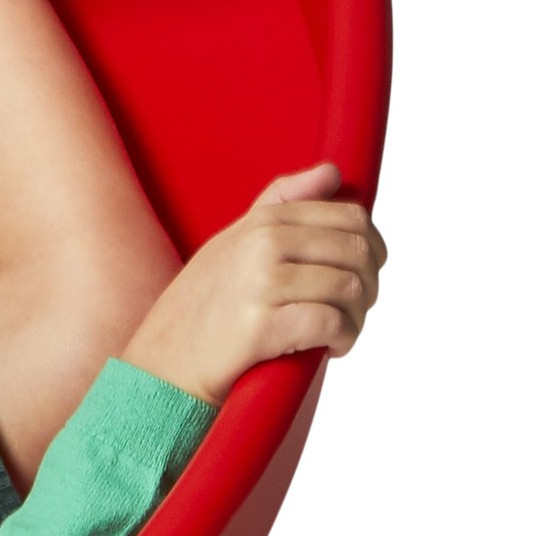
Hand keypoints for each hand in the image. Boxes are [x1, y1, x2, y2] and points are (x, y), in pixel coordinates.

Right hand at [121, 164, 384, 404]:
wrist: (163, 363)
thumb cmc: (203, 307)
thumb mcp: (235, 241)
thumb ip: (283, 204)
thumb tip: (332, 171)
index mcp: (263, 221)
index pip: (351, 217)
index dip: (371, 250)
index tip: (357, 277)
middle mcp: (262, 243)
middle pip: (358, 252)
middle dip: (368, 286)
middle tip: (350, 312)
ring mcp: (261, 282)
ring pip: (351, 289)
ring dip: (356, 319)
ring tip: (337, 334)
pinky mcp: (262, 326)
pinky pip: (332, 323)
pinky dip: (343, 339)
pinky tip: (329, 349)